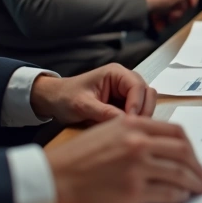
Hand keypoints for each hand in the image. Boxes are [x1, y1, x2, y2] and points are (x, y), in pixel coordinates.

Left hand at [30, 63, 157, 123]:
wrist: (54, 100)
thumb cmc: (65, 97)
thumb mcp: (82, 105)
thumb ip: (104, 112)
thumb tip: (125, 121)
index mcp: (116, 73)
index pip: (137, 86)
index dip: (137, 104)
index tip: (131, 121)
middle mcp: (125, 80)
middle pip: (147, 93)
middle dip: (143, 110)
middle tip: (134, 127)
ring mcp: (126, 92)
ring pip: (146, 102)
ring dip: (141, 116)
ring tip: (129, 129)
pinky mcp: (125, 103)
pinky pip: (138, 111)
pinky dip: (136, 120)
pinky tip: (127, 129)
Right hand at [45, 115, 201, 202]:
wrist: (52, 180)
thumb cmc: (75, 158)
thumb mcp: (106, 131)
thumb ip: (135, 133)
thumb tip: (163, 146)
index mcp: (132, 125)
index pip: (175, 132)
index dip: (190, 146)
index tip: (195, 156)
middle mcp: (138, 143)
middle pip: (183, 151)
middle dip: (197, 165)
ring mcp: (137, 167)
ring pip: (179, 174)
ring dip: (194, 183)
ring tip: (198, 189)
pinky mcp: (133, 192)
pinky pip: (167, 193)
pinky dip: (178, 196)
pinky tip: (180, 197)